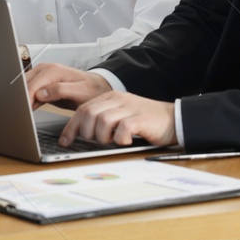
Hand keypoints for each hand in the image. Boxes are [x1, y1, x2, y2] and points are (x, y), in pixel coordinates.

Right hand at [24, 63, 110, 109]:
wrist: (97, 87)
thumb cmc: (91, 89)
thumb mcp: (80, 91)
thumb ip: (60, 90)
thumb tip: (40, 93)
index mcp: (53, 70)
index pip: (32, 85)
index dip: (25, 98)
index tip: (22, 111)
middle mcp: (45, 70)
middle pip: (24, 84)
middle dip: (20, 99)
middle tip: (20, 115)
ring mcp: (42, 75)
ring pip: (24, 87)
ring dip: (22, 100)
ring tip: (22, 114)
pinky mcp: (41, 83)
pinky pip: (29, 92)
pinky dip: (27, 101)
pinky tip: (29, 110)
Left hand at [58, 92, 176, 148]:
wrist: (173, 119)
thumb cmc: (145, 122)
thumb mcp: (120, 117)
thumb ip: (102, 120)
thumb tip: (81, 135)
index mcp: (110, 98)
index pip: (83, 110)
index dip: (72, 127)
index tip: (65, 141)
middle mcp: (118, 100)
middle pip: (89, 114)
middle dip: (87, 132)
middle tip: (97, 141)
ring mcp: (129, 108)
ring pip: (102, 121)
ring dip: (103, 136)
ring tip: (112, 141)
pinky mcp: (140, 119)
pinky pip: (122, 128)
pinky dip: (119, 138)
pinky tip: (125, 141)